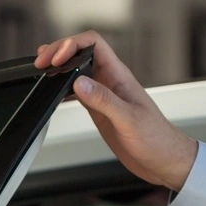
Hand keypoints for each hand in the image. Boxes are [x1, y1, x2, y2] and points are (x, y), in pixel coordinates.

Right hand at [35, 31, 197, 190]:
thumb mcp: (129, 120)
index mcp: (119, 77)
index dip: (71, 45)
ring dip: (59, 68)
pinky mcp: (100, 111)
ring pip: (78, 71)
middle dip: (59, 52)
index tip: (56, 58)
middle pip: (81, 53)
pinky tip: (54, 92)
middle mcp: (111, 82)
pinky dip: (63, 89)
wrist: (164, 160)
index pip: (93, 44)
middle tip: (41, 62)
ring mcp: (104, 95)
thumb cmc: (157, 139)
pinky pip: (78, 93)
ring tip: (42, 70)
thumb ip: (104, 100)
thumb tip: (80, 83)